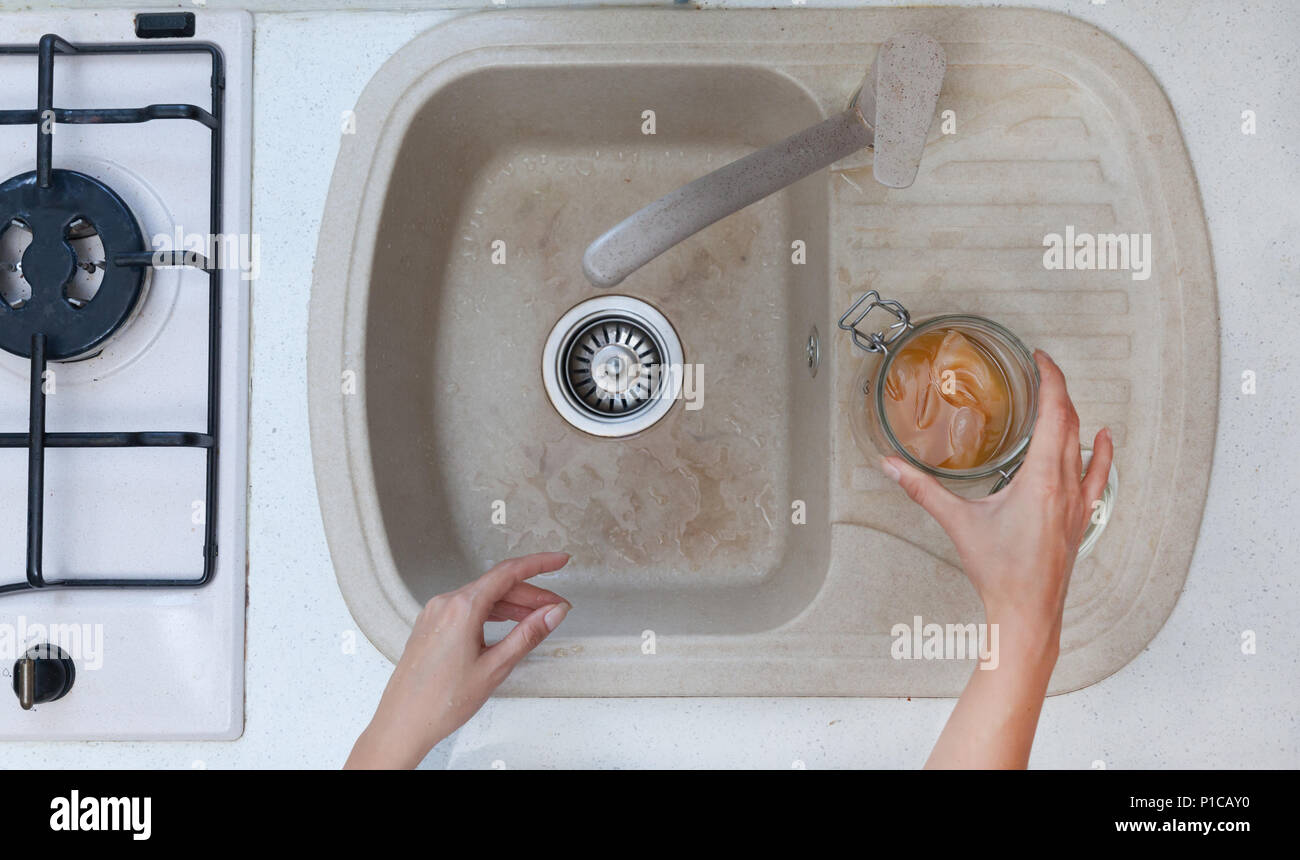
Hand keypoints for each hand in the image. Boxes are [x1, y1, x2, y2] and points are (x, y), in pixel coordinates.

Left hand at [345, 552, 571, 768]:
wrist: (403, 723)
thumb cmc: (443, 701)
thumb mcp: (495, 667)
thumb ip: (528, 634)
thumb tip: (554, 612)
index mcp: (462, 608)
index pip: (509, 572)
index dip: (539, 563)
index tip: (561, 560)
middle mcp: (446, 603)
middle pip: (497, 585)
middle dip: (531, 594)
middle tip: (557, 608)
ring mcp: (435, 613)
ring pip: (483, 597)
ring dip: (513, 604)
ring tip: (538, 619)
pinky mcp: (431, 626)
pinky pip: (467, 608)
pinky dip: (492, 612)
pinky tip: (508, 623)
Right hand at [881, 350, 1112, 767]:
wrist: (1028, 612)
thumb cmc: (1000, 573)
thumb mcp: (957, 524)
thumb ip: (921, 491)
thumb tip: (891, 466)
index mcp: (1041, 479)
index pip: (1055, 413)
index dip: (1051, 379)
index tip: (1040, 359)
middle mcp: (1065, 486)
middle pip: (1071, 422)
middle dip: (1058, 390)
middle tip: (1041, 370)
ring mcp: (1078, 502)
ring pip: (1084, 445)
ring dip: (1074, 416)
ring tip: (1059, 398)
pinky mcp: (1081, 518)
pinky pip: (1097, 474)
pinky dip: (1101, 452)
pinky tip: (1103, 441)